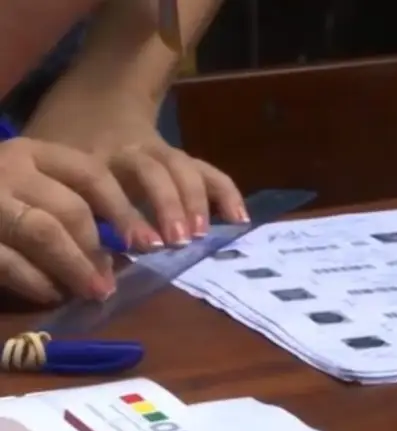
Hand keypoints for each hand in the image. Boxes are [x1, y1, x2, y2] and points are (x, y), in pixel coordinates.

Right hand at [0, 137, 151, 303]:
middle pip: (71, 208)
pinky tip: (53, 294)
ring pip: (44, 232)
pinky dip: (35, 281)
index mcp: (32, 152)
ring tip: (94, 291)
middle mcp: (7, 168)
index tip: (149, 243)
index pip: (91, 175)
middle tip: (112, 281)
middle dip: (98, 249)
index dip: (124, 211)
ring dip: (74, 267)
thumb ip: (71, 204)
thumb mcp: (32, 186)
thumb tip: (127, 244)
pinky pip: (7, 259)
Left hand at [24, 95, 247, 248]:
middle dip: (167, 205)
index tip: (138, 245)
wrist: (97, 106)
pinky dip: (226, 193)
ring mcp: (161, 152)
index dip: (126, 214)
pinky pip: (208, 172)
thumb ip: (73, 208)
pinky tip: (239, 219)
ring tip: (201, 235)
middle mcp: (131, 151)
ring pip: (183, 167)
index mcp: (95, 158)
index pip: (110, 183)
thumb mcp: (57, 176)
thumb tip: (88, 257)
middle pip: (152, 170)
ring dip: (195, 202)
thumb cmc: (70, 157)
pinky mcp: (183, 158)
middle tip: (174, 241)